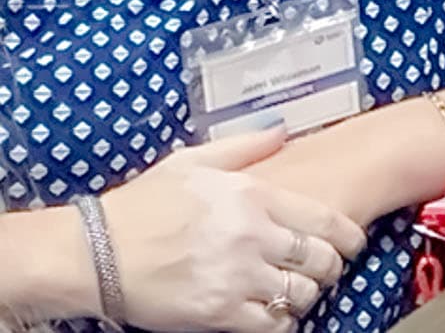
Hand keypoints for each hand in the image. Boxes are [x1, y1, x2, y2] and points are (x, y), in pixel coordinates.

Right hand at [101, 130, 366, 332]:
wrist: (93, 253)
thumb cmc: (141, 205)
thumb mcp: (193, 161)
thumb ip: (245, 146)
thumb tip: (282, 130)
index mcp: (253, 196)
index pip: (326, 221)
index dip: (348, 237)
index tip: (351, 244)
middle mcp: (252, 236)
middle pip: (321, 260)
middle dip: (331, 268)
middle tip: (324, 271)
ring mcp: (236, 276)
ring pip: (301, 294)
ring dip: (305, 296)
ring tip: (295, 292)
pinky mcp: (216, 313)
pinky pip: (271, 324)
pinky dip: (281, 322)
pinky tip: (273, 314)